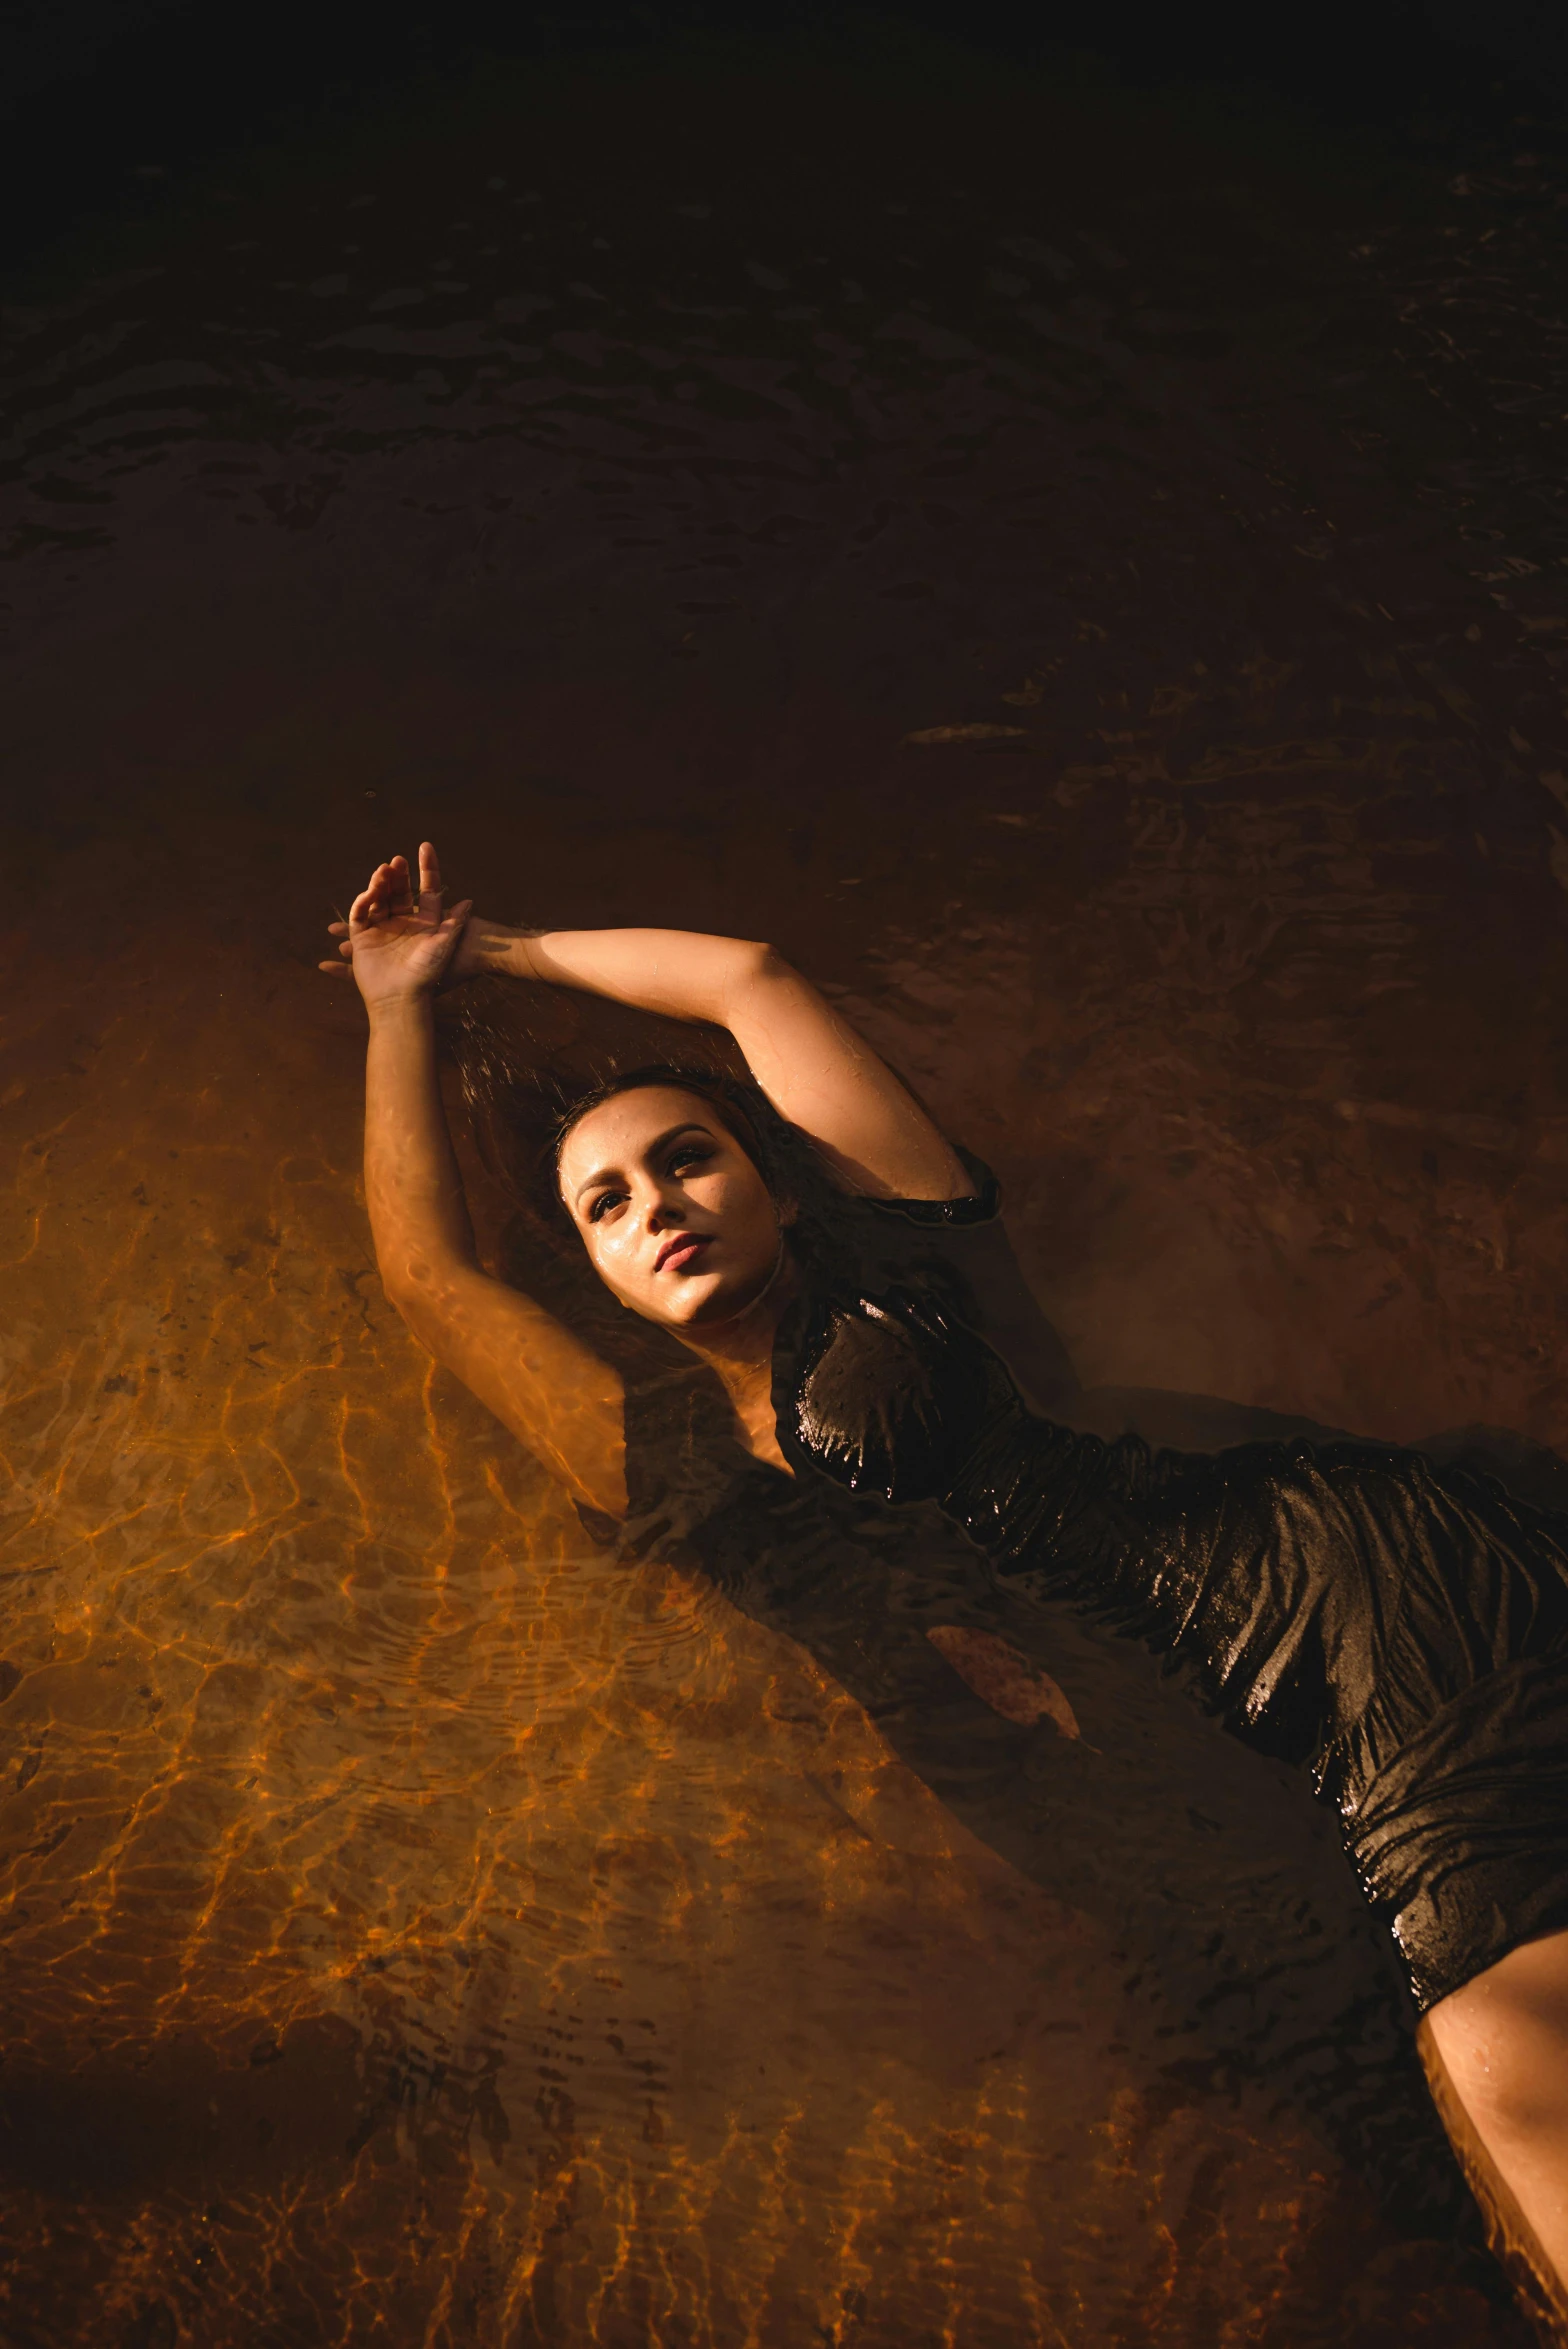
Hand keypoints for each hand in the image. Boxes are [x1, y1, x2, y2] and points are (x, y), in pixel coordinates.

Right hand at [320, 841, 472, 1005]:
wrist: (399, 1000)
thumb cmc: (426, 975)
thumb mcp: (443, 947)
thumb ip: (455, 923)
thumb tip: (470, 901)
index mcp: (425, 922)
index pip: (427, 889)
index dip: (427, 868)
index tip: (425, 847)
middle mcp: (403, 922)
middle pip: (400, 891)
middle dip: (398, 875)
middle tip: (397, 861)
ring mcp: (382, 928)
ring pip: (379, 898)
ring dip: (380, 884)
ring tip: (383, 871)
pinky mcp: (362, 937)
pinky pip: (360, 914)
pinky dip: (363, 902)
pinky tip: (369, 893)